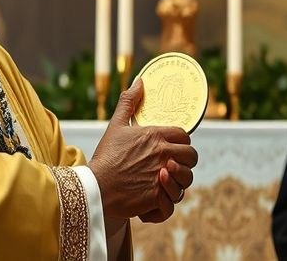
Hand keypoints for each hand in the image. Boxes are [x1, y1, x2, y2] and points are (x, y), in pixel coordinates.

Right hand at [88, 80, 198, 220]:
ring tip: (166, 181)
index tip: (172, 146)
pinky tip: (157, 200)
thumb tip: (140, 81)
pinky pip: (172, 203)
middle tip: (173, 164)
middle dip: (185, 160)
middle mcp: (163, 155)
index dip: (181, 141)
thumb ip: (129, 102)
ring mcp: (162, 177)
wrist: (95, 185)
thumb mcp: (116, 125)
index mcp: (156, 136)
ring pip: (187, 179)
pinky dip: (166, 204)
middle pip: (191, 156)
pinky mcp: (156, 197)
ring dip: (179, 181)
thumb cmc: (106, 155)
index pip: (184, 135)